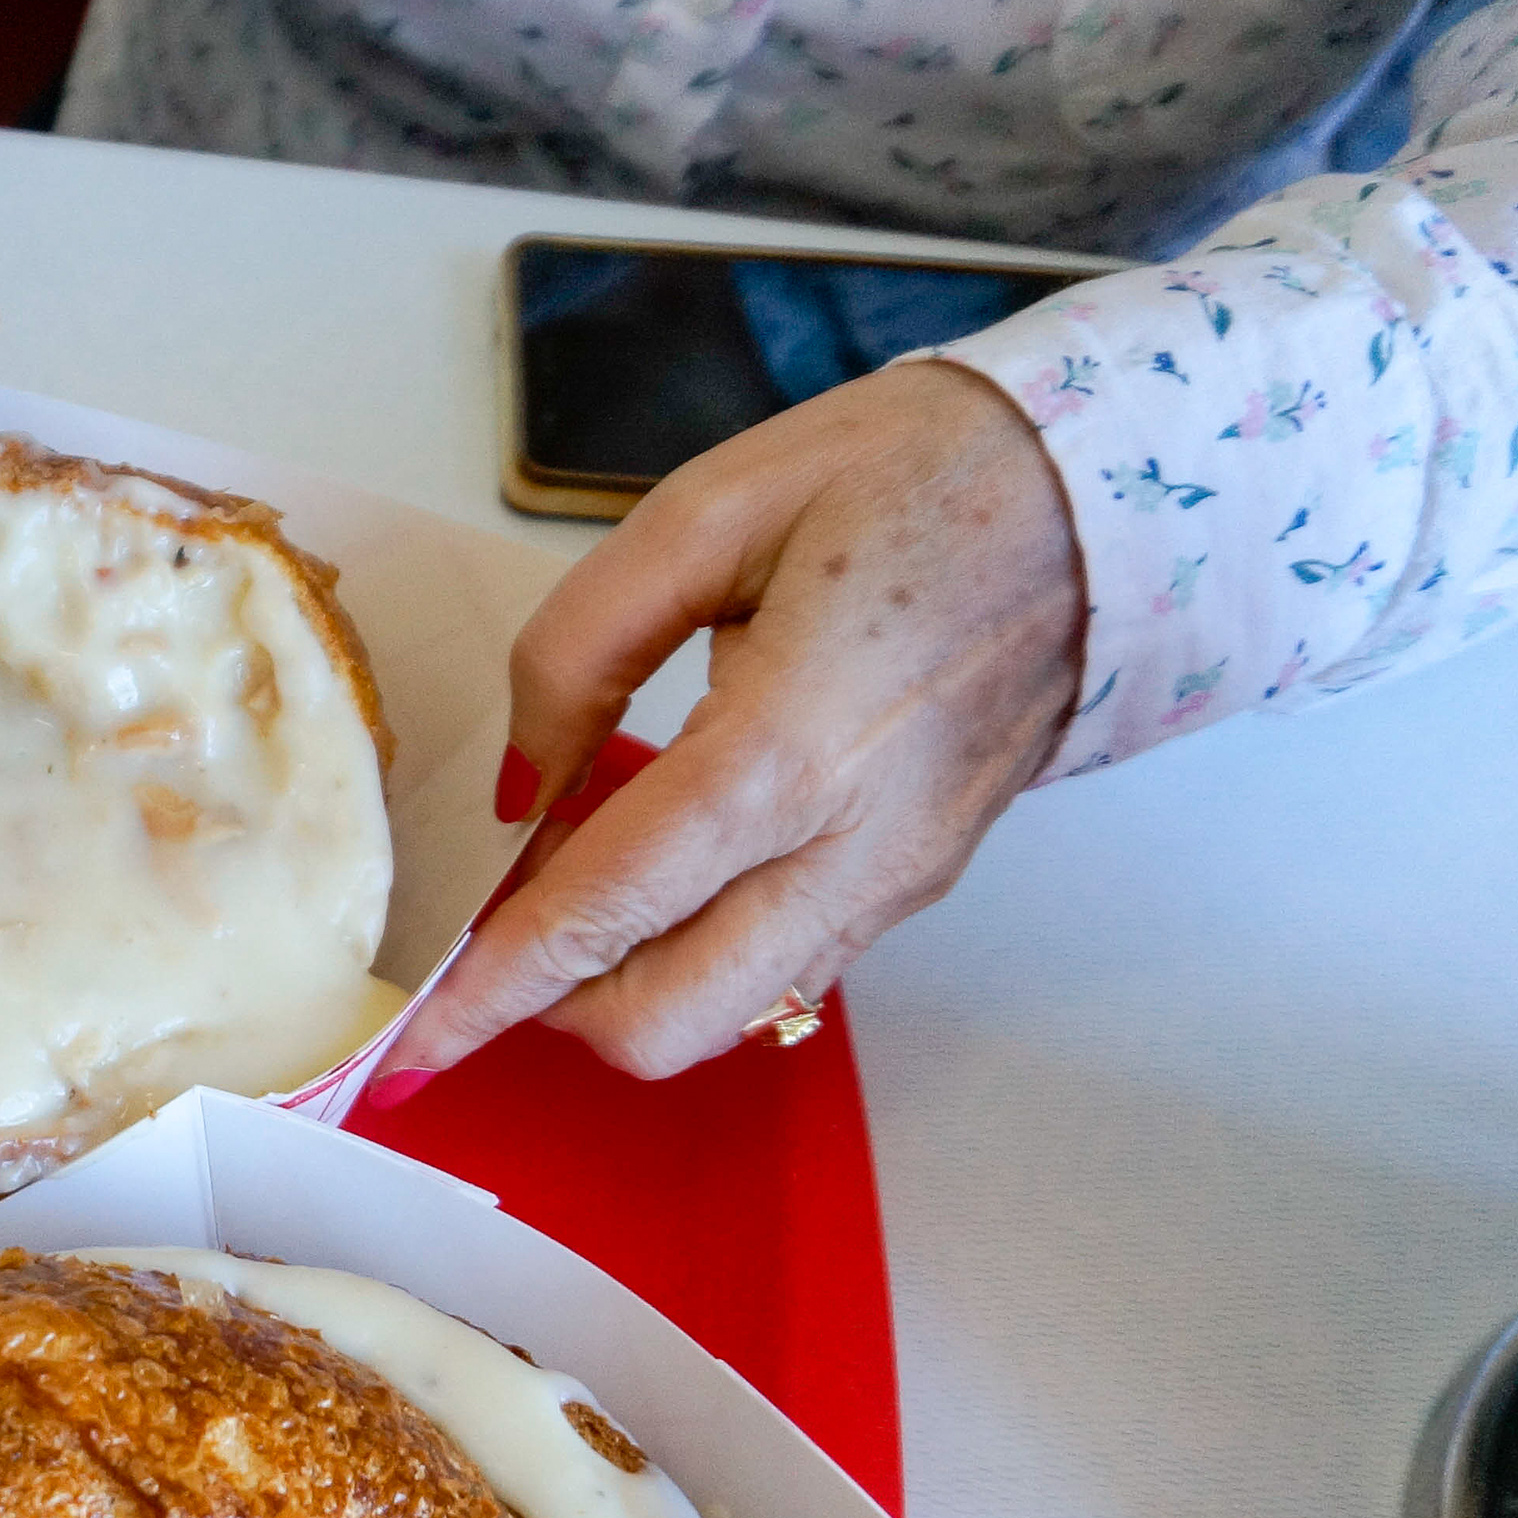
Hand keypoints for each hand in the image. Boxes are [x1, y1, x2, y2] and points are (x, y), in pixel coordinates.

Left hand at [383, 360, 1085, 1088]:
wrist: (1105, 489)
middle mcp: (849, 844)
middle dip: (555, 1008)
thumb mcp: (708, 513)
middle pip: (667, 1018)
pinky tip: (667, 865)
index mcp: (785, 749)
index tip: (411, 1040)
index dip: (492, 987)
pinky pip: (787, 963)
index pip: (604, 912)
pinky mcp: (919, 877)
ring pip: (729, 1011)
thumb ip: (579, 651)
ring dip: (629, 982)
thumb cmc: (916, 476)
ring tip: (580, 883)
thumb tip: (524, 786)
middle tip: (496, 942)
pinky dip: (702, 948)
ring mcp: (895, 877)